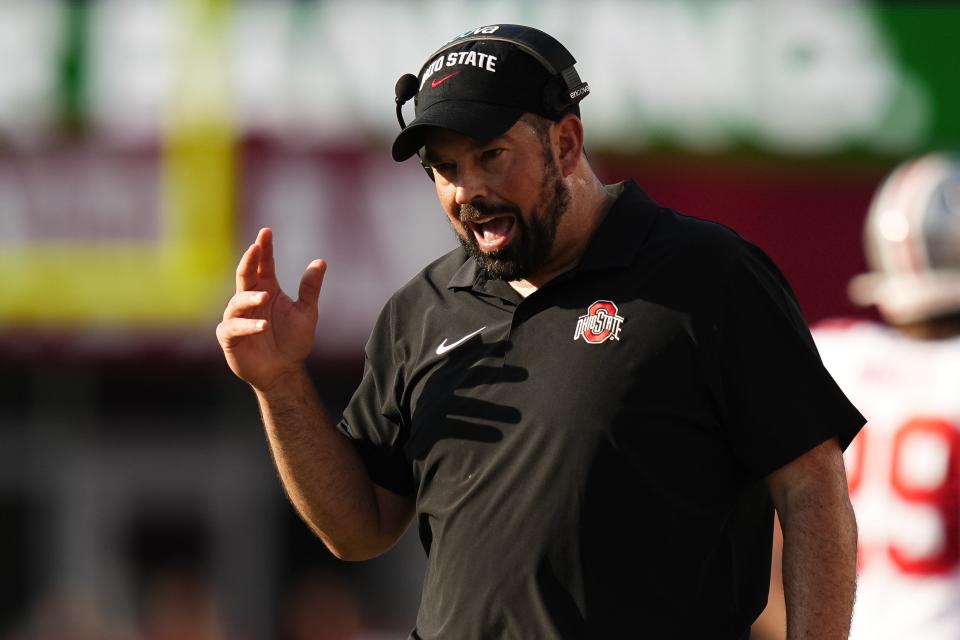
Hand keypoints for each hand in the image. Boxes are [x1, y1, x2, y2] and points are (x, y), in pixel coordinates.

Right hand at [216, 228, 326, 390]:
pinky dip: (247, 325)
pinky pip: (233, 327)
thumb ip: (310, 288)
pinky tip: (263, 326)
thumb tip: (321, 261)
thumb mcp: (307, 313)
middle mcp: (250, 300)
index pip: (263, 264)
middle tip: (255, 247)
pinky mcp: (230, 337)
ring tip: (265, 296)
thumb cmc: (293, 341)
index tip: (266, 232)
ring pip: (237, 301)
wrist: (285, 371)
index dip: (264, 248)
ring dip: (250, 297)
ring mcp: (238, 317)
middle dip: (249, 260)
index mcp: (267, 289)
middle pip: (245, 275)